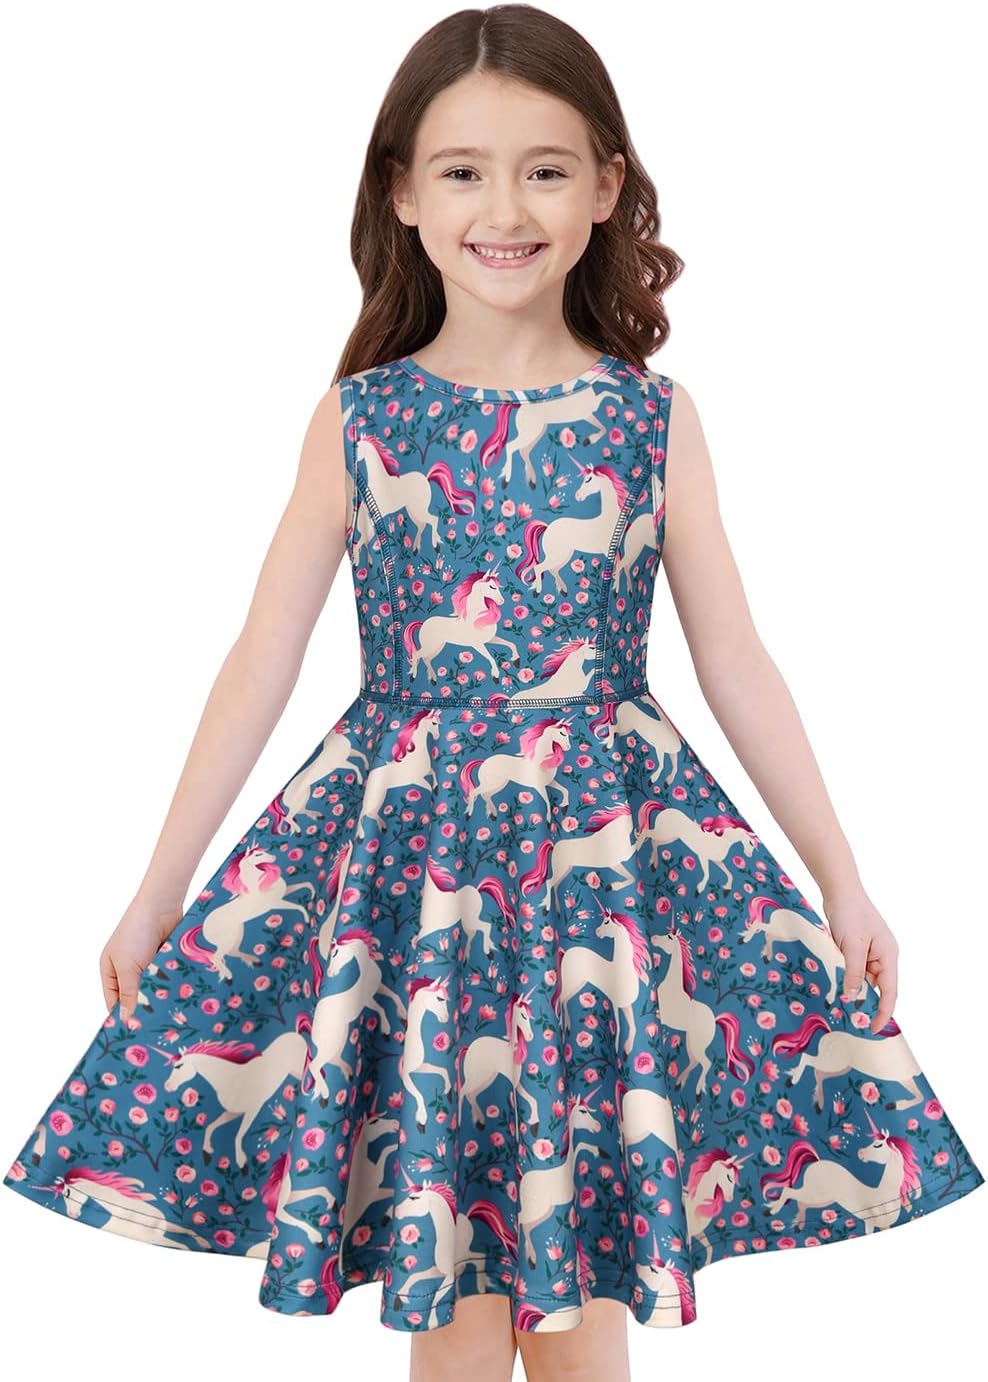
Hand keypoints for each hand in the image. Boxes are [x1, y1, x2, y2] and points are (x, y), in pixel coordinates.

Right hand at [99, 895, 184, 1022]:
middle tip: (155, 1031)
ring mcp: (148, 964)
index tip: (134, 1035)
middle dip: (144, 1009)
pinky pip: (167, 978)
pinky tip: (181, 999)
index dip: (122, 1017)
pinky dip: (172, 986)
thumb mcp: (128, 966)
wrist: (162, 904)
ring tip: (170, 1019)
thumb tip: (125, 1019)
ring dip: (160, 998)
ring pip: (154, 989)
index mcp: (111, 971)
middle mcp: (128, 969)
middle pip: (136, 997)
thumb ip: (128, 993)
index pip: (113, 1002)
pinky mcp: (165, 959)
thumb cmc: (137, 932)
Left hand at [822, 889, 898, 1032]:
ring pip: (863, 980)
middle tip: (853, 1023)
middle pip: (877, 988)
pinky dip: (846, 978)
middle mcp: (882, 957)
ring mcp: (869, 953)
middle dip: (867, 1005)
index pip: (890, 992)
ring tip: (840, 1007)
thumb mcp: (852, 946)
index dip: (884, 1012)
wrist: (840, 891)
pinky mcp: (856, 949)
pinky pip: (854, 969)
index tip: (876, 1029)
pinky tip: (835, 986)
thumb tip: (853, 996)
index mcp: (888, 956)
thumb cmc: (850, 914)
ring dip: (853, 990)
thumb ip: (854, 972)